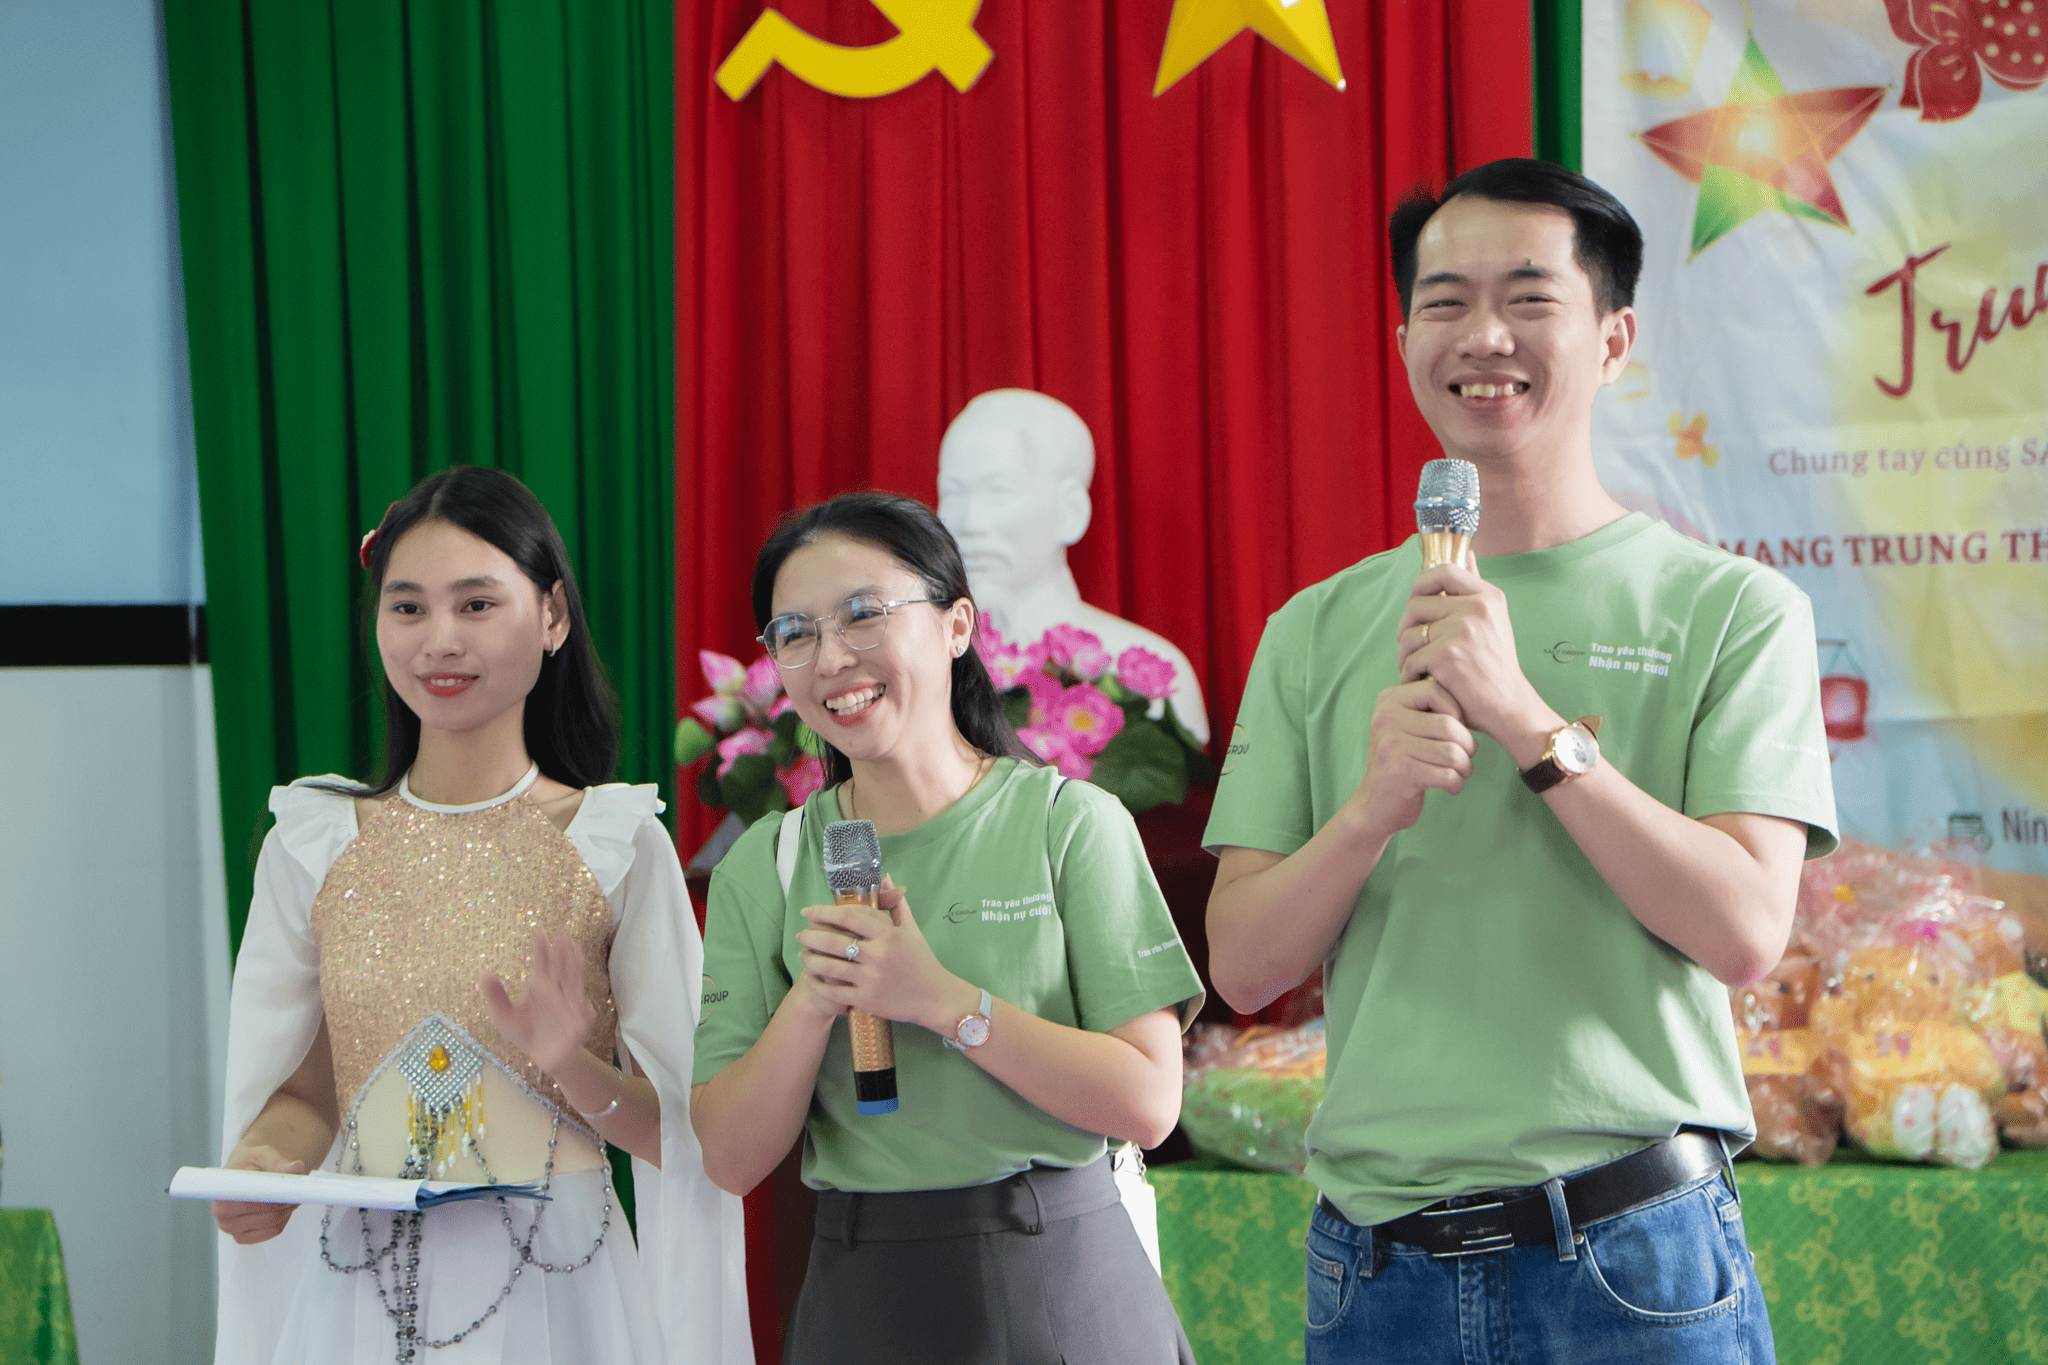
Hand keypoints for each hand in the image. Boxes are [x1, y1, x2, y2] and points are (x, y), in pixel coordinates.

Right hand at [211, 1145, 303, 1244]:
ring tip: (288, 1195)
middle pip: (269, 1215)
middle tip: (295, 1189)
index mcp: (223, 1193)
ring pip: (273, 1224)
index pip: (255, 1202)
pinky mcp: (242, 1237)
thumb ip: (278, 1162)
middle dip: (287, 1202)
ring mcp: (231, 1228)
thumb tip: (294, 1168)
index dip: (277, 1197)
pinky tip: (280, 1207)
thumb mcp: (263, 1155)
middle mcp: (223, 1214)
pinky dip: (283, 1219)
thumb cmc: (249, 1163)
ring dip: (287, 1210)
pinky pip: (272, 1231)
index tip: (290, 1189)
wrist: (242, 1171)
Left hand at [480, 929, 596, 1075]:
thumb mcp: (503, 1016)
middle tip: (561, 934)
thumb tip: (485, 972)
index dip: (541, 948)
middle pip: (560, 967)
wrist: (543, 1058)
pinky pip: (582, 1012)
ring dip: (575, 967)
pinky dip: (582, 1005)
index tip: (540, 932)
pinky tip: (580, 1000)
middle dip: (561, 952)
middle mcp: (555, 991)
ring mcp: (569, 1004)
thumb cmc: (524, 1034)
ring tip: (575, 951)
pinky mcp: (578, 1022)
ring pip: (574, 981)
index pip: (542, 963)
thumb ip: (495, 995)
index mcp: (538, 986)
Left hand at [797, 878, 969, 1035]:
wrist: (935, 997)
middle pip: (833, 941)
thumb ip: (895, 904)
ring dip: (811, 960)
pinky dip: (819, 985)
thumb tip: (885, 878)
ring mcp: (871, 978)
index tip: (808, 911)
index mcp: (888, 934)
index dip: (823, 912)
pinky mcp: (867, 1000)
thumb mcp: (911, 930)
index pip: (848, 917)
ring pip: (829, 967)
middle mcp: (878, 954)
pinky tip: (812, 979)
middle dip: (811, 937)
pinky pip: (834, 992)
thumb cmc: (922, 961)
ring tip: (803, 956)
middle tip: (801, 934)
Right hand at [1346, 678, 1476, 839]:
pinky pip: (1447, 774)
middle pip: (1449, 724)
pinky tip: (1451, 786)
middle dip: (1468, 745)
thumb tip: (1466, 687)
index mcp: (1388, 701)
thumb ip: (1427, 706)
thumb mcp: (1406, 726)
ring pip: (1452, 752)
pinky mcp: (1400, 772)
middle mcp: (1386, 719)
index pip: (1434, 689)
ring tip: (1461, 772)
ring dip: (1465, 767)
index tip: (1456, 730)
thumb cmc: (1402, 762)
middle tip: (1466, 757)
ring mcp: (1391, 745)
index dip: (1456, 709)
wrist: (1374, 805)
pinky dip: (1456, 783)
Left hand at [1396, 561, 1551, 742]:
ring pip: (1408, 634)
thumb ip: (1475, 588)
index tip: (1416, 599)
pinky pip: (1411, 659)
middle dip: (1405, 628)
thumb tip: (1467, 552)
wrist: (1509, 706)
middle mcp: (1476, 608)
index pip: (1444, 570)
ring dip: (1405, 655)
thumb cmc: (1495, 666)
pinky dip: (1412, 675)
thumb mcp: (1494, 620)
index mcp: (1487, 596)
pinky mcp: (1446, 656)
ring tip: (1417, 668)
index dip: (1421, 583)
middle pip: (1415, 605)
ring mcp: (1461, 631)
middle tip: (1411, 647)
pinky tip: (1424, 682)